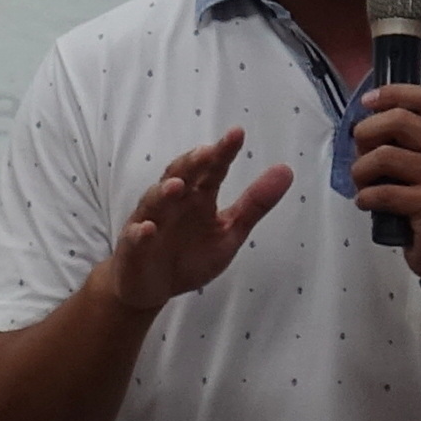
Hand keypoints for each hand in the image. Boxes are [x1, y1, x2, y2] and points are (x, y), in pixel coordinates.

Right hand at [101, 132, 295, 316]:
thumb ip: (255, 204)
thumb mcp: (229, 232)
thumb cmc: (189, 254)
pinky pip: (135, 238)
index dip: (223, 152)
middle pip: (180, 176)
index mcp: (198, 197)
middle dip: (191, 164)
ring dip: (163, 193)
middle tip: (206, 152)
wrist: (150, 287)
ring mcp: (150, 222)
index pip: (211, 170)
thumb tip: (287, 170)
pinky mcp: (134, 248)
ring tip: (177, 186)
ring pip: (154, 202)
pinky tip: (148, 229)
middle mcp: (173, 203)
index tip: (237, 134)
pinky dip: (140, 233)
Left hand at [354, 81, 420, 282]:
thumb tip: (362, 127)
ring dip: (360, 172)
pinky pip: (382, 192)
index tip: (367, 103)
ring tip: (363, 186)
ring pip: (384, 156)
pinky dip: (365, 198)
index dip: (392, 93)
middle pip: (398, 120)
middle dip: (365, 135)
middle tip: (360, 157)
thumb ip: (407, 144)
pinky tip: (368, 205)